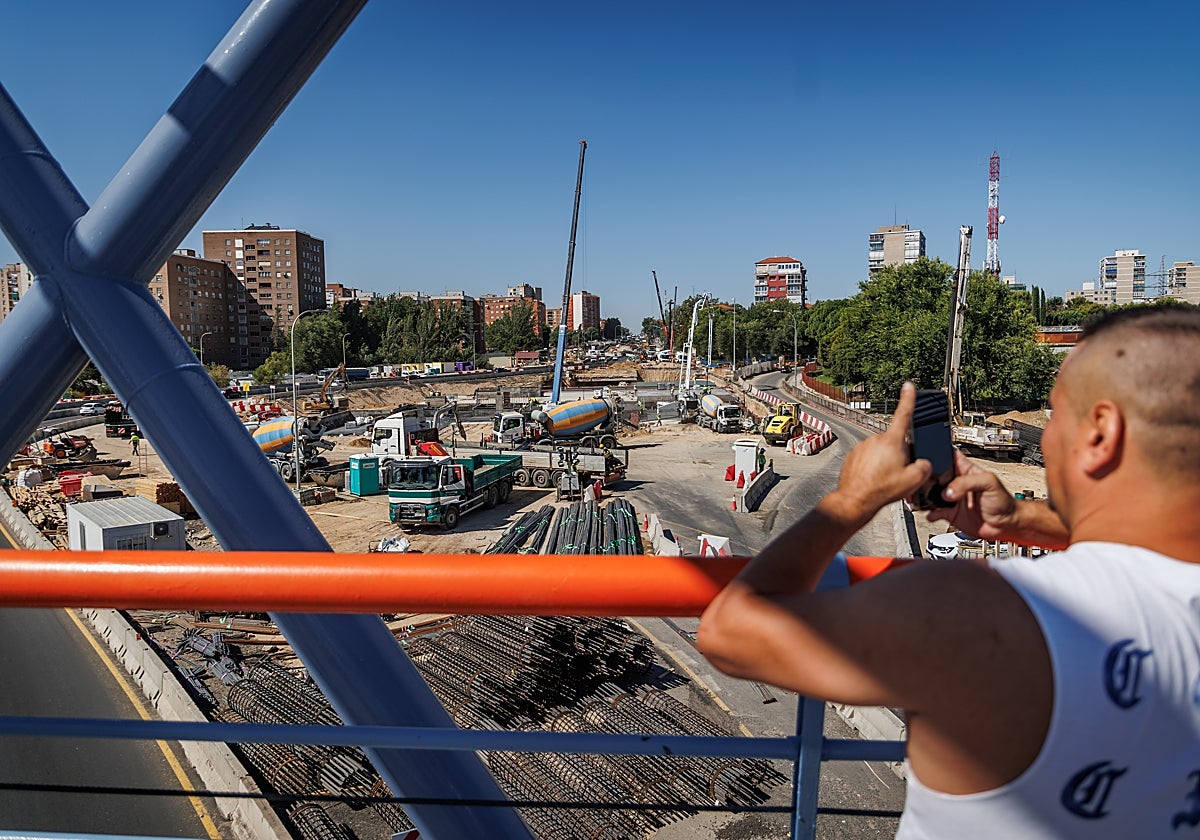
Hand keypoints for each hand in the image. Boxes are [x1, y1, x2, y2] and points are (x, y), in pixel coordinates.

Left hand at [835, 382, 930, 522]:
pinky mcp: (853, 455)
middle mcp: (875, 439)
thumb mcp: (914, 480)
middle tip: (896, 473)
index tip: (908, 386)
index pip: (903, 414)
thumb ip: (925, 466)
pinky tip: (872, 479)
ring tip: (882, 479)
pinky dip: (871, 467)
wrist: (855, 499)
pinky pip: (867, 458)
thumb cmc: (882, 490)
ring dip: (884, 462)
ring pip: (880, 452)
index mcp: (892, 441)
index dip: (908, 399)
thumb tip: (923, 463)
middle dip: (898, 455)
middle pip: (895, 443)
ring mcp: (862, 446)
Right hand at [927, 449, 1018, 539]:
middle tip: (922, 481)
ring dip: (925, 495)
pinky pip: (934, 512)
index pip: (948, 456)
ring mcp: (952, 498)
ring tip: (923, 497)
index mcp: (965, 470)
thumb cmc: (1004, 502)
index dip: (937, 454)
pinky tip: (933, 513)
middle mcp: (956, 483)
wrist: (1006, 526)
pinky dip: (930, 513)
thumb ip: (967, 483)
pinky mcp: (949, 513)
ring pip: (931, 493)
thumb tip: (947, 491)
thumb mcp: (989, 483)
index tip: (927, 458)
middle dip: (926, 477)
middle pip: (935, 475)